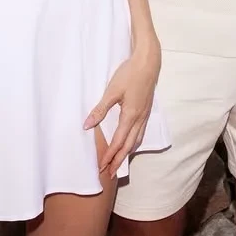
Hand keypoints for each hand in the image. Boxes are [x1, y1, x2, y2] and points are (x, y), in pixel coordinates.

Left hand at [83, 40, 161, 178]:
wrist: (148, 62)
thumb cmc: (129, 74)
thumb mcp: (112, 91)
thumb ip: (100, 110)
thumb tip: (86, 126)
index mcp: (130, 116)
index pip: (118, 142)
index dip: (109, 156)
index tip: (101, 167)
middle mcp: (140, 119)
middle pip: (129, 146)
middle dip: (118, 160)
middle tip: (109, 173)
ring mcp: (145, 115)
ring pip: (136, 141)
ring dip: (127, 153)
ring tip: (118, 163)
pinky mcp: (146, 111)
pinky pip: (140, 133)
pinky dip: (133, 143)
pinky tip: (129, 143)